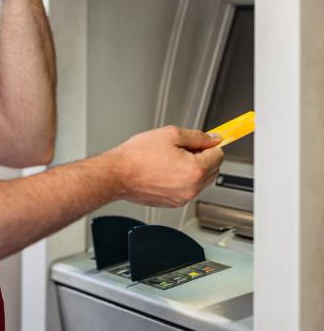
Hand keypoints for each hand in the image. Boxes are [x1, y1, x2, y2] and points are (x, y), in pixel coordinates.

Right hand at [105, 126, 223, 207]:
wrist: (118, 174)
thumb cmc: (138, 156)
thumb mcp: (170, 134)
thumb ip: (196, 136)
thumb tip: (212, 139)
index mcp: (195, 170)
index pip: (218, 155)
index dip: (210, 144)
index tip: (206, 141)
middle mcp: (192, 188)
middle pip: (213, 169)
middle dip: (202, 157)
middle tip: (182, 147)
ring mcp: (183, 198)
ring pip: (200, 180)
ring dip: (192, 168)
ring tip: (170, 158)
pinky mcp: (173, 203)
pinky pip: (186, 189)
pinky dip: (181, 179)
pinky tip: (164, 169)